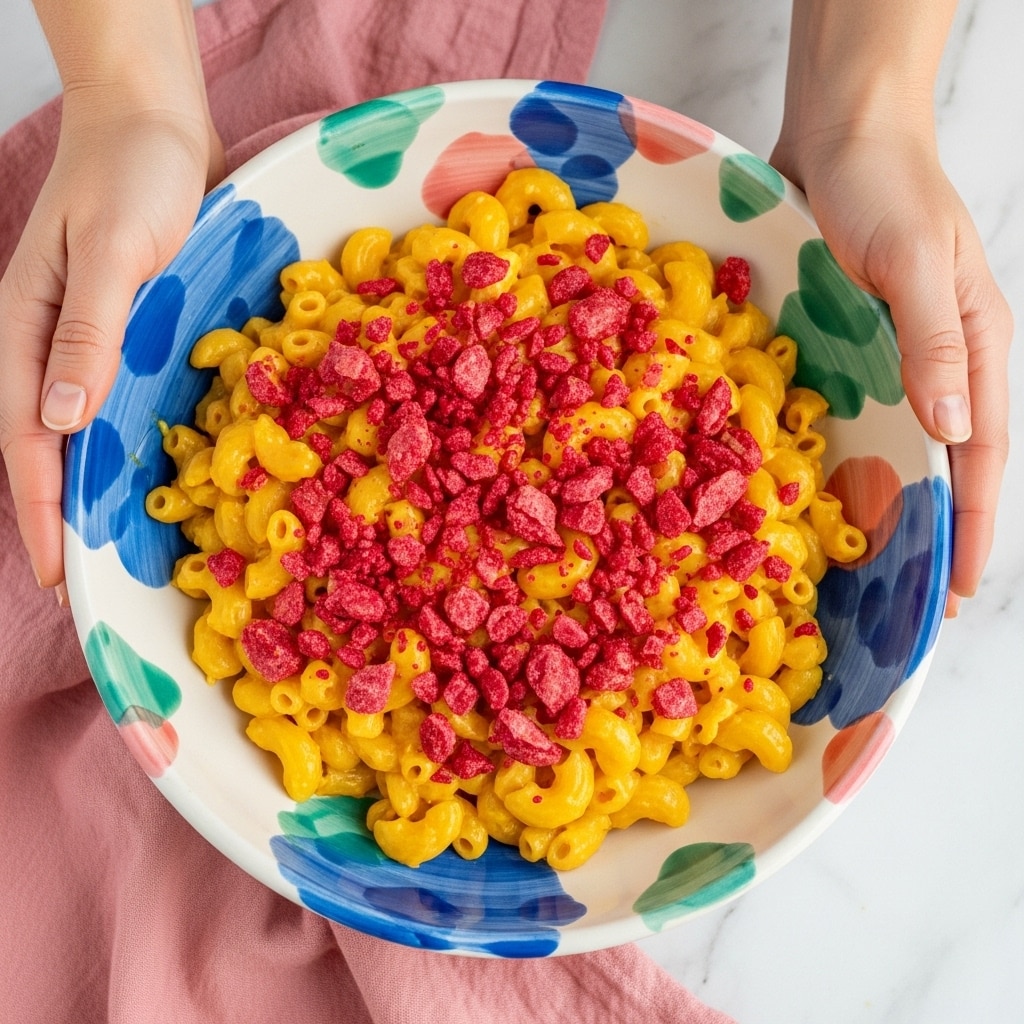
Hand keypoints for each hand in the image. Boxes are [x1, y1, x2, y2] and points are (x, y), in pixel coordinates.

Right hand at [0, 83, 222, 591]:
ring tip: (120, 549)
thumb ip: (87, 333)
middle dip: (65, 519)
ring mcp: (89, 340)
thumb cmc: (130, 174)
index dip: (44, 514)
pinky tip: (148, 475)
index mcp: (27, 331)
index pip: (28, 443)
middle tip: (93, 585)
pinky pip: (120, 402)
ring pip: (84, 434)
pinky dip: (128, 445)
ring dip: (96, 491)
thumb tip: (61, 421)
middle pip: (49, 451)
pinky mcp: (127, 332)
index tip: (62, 576)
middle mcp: (52, 346)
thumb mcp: (112, 252)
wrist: (154, 123)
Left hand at [771, 122, 1012, 614]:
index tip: (957, 593)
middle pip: (940, 463)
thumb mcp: (917, 260)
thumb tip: (953, 429)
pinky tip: (813, 489)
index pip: (983, 456)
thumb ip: (933, 342)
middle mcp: (936, 362)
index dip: (971, 527)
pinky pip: (846, 412)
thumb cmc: (887, 186)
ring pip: (892, 444)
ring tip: (860, 566)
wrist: (839, 135)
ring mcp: (887, 356)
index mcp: (975, 348)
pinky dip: (837, 454)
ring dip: (881, 501)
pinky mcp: (843, 344)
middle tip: (907, 603)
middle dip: (929, 532)